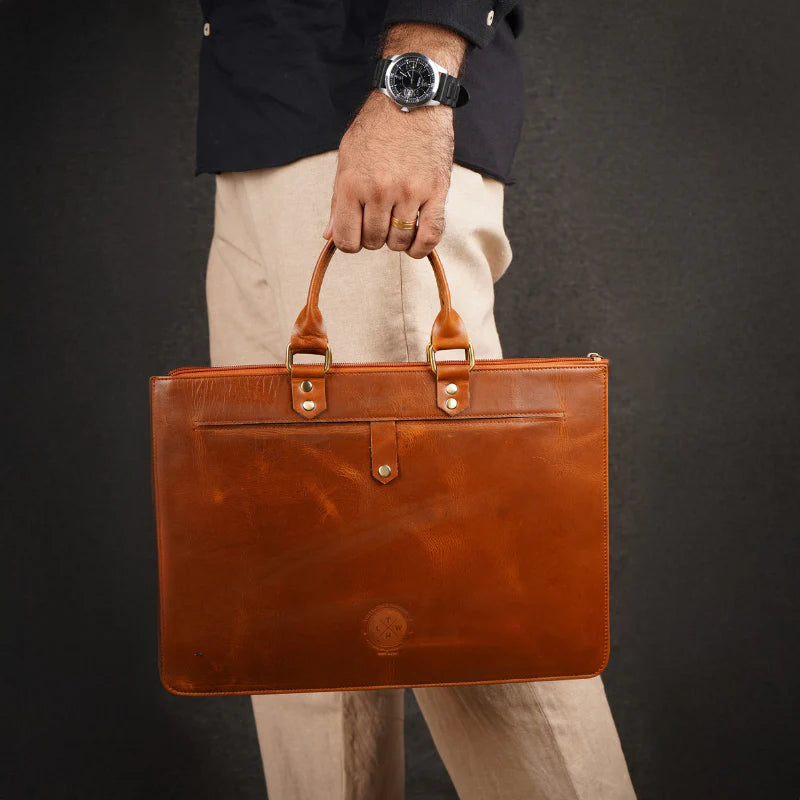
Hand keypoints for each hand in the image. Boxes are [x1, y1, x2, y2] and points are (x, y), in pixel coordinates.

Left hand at [322, 23, 466, 258]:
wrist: (411, 98)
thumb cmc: (376, 129)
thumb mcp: (347, 160)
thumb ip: (338, 201)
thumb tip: (330, 236)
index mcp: (352, 184)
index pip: (347, 240)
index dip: (350, 243)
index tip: (357, 234)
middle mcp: (379, 191)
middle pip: (374, 241)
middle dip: (374, 237)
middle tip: (379, 220)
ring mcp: (409, 192)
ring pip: (400, 240)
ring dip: (398, 239)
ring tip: (397, 222)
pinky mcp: (436, 191)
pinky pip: (430, 234)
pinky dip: (422, 246)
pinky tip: (416, 243)